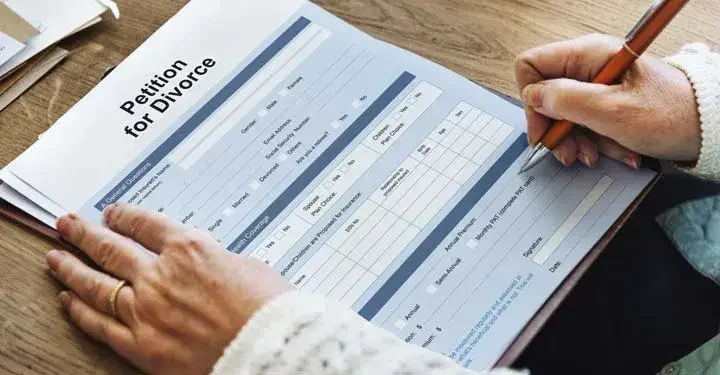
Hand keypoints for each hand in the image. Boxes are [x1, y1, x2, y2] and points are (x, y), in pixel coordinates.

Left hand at [46, 203, 292, 374]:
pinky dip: (80, 311)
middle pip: (111, 247)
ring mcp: (146, 310)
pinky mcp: (141, 345)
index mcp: (190, 249)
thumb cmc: (267, 308)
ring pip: (96, 283)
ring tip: (56, 258)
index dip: (124, 216)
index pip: (144, 224)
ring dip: (72, 268)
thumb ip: (216, 259)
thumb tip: (206, 262)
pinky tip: (69, 301)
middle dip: (85, 233)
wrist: (267, 348)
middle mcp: (160, 275)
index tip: (112, 213)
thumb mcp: (247, 265)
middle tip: (68, 224)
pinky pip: (101, 324)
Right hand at [515, 33, 701, 167]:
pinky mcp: (609, 101)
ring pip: (566, 114)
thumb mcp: (611, 110)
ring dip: (578, 140)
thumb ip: (566, 100)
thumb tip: (534, 97)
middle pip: (548, 95)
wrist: (708, 128)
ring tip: (596, 154)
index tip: (543, 130)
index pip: (532, 66)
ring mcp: (599, 83)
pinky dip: (597, 141)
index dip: (532, 100)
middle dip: (557, 129)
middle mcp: (590, 65)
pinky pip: (587, 122)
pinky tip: (615, 151)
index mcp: (588, 55)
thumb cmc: (671, 114)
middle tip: (570, 152)